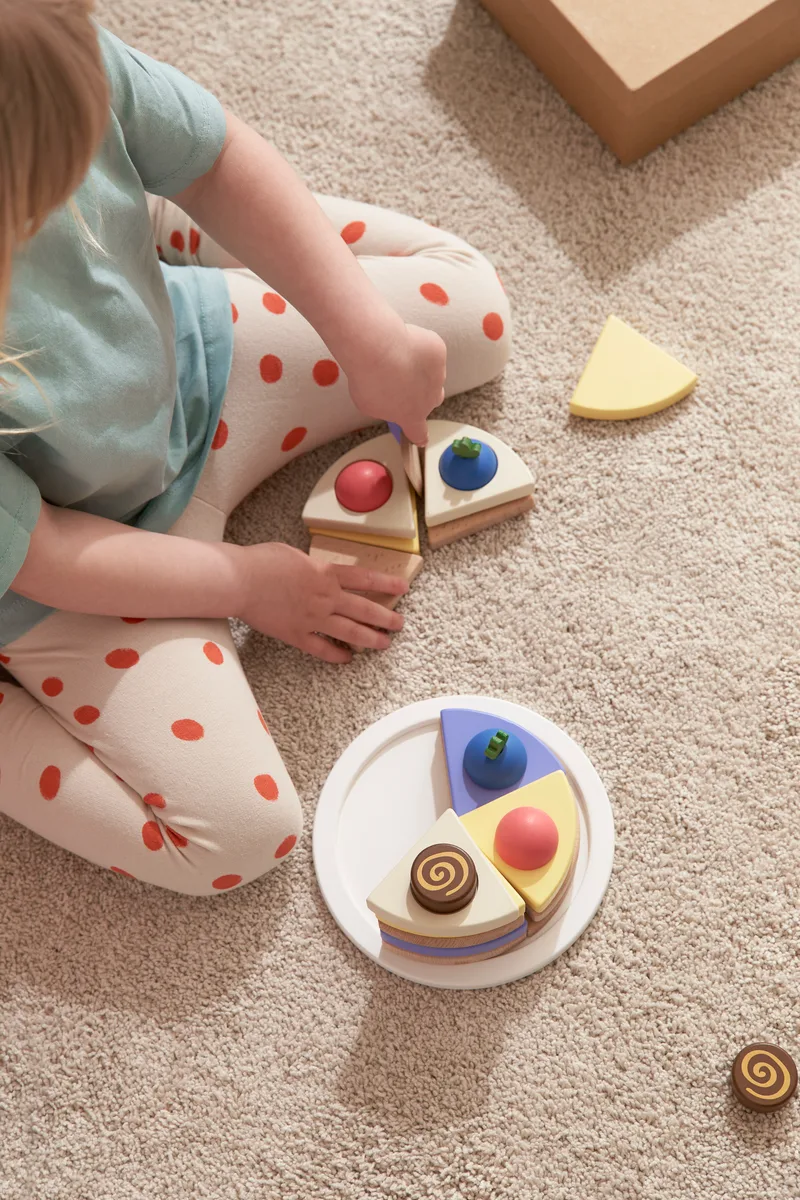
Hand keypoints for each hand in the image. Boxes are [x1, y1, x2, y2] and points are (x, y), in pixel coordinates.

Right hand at [237, 542, 407, 662]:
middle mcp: (326, 597)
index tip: (403, 588)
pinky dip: (337, 656)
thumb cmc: (261, 561)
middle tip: (400, 623)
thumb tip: (318, 572)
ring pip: (350, 632)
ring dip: (370, 639)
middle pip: (364, 609)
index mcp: (325, 573)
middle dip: (386, 617)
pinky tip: (347, 659)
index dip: (386, 584)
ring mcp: (313, 618)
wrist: (240, 580)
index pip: (365, 579)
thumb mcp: (294, 554)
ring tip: (384, 643)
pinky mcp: (297, 635)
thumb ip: (312, 566)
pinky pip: (322, 649)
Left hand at [346, 323, 445, 445]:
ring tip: (398, 359)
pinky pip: (431, 352)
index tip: (420, 438)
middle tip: (401, 383)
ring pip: (433, 375)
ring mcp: (438, 374)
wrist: (378, 348)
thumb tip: (388, 401)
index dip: (419, 435)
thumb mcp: (368, 404)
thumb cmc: (369, 379)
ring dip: (420, 370)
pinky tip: (405, 345)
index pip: (419, 433)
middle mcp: (430, 399)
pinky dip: (421, 350)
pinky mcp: (438, 352)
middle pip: (431, 400)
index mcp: (412, 416)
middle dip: (420, 394)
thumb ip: (384, 407)